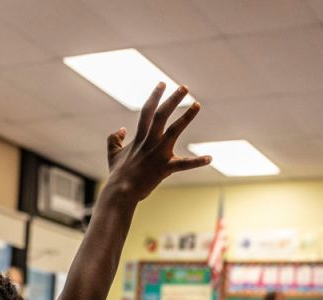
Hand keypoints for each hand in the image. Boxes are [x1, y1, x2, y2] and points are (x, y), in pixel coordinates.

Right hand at [104, 84, 210, 201]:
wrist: (120, 191)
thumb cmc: (117, 174)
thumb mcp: (112, 154)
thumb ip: (114, 139)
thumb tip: (120, 129)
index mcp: (139, 137)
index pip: (147, 110)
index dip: (155, 96)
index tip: (162, 84)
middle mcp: (149, 141)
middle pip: (162, 114)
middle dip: (173, 99)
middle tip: (184, 87)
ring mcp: (158, 153)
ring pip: (174, 130)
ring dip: (187, 117)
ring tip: (197, 105)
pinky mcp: (165, 168)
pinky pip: (184, 164)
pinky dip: (197, 162)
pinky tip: (210, 158)